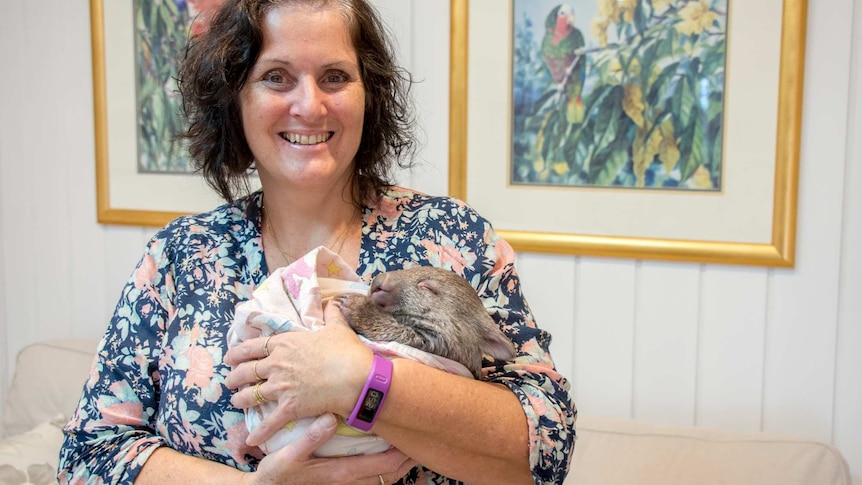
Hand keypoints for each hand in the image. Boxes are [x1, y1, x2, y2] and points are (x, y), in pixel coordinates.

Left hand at [224, 305, 373, 445]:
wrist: (356, 378)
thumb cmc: (347, 351)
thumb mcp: (337, 328)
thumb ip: (331, 314)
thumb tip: (333, 302)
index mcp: (285, 343)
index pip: (253, 346)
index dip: (238, 352)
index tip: (230, 357)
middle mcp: (277, 364)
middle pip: (247, 371)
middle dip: (235, 377)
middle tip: (229, 381)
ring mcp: (281, 387)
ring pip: (251, 395)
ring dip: (241, 400)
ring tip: (235, 402)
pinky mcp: (289, 407)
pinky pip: (269, 423)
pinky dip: (259, 433)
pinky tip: (251, 440)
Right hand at [246, 413, 416, 484]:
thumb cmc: (277, 473)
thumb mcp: (289, 455)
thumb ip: (311, 437)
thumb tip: (330, 418)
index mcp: (342, 473)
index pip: (384, 465)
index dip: (403, 452)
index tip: (415, 435)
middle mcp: (348, 482)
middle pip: (390, 474)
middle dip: (407, 459)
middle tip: (420, 439)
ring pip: (382, 478)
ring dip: (397, 465)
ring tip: (407, 446)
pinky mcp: (340, 483)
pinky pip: (370, 478)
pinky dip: (382, 468)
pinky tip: (382, 453)